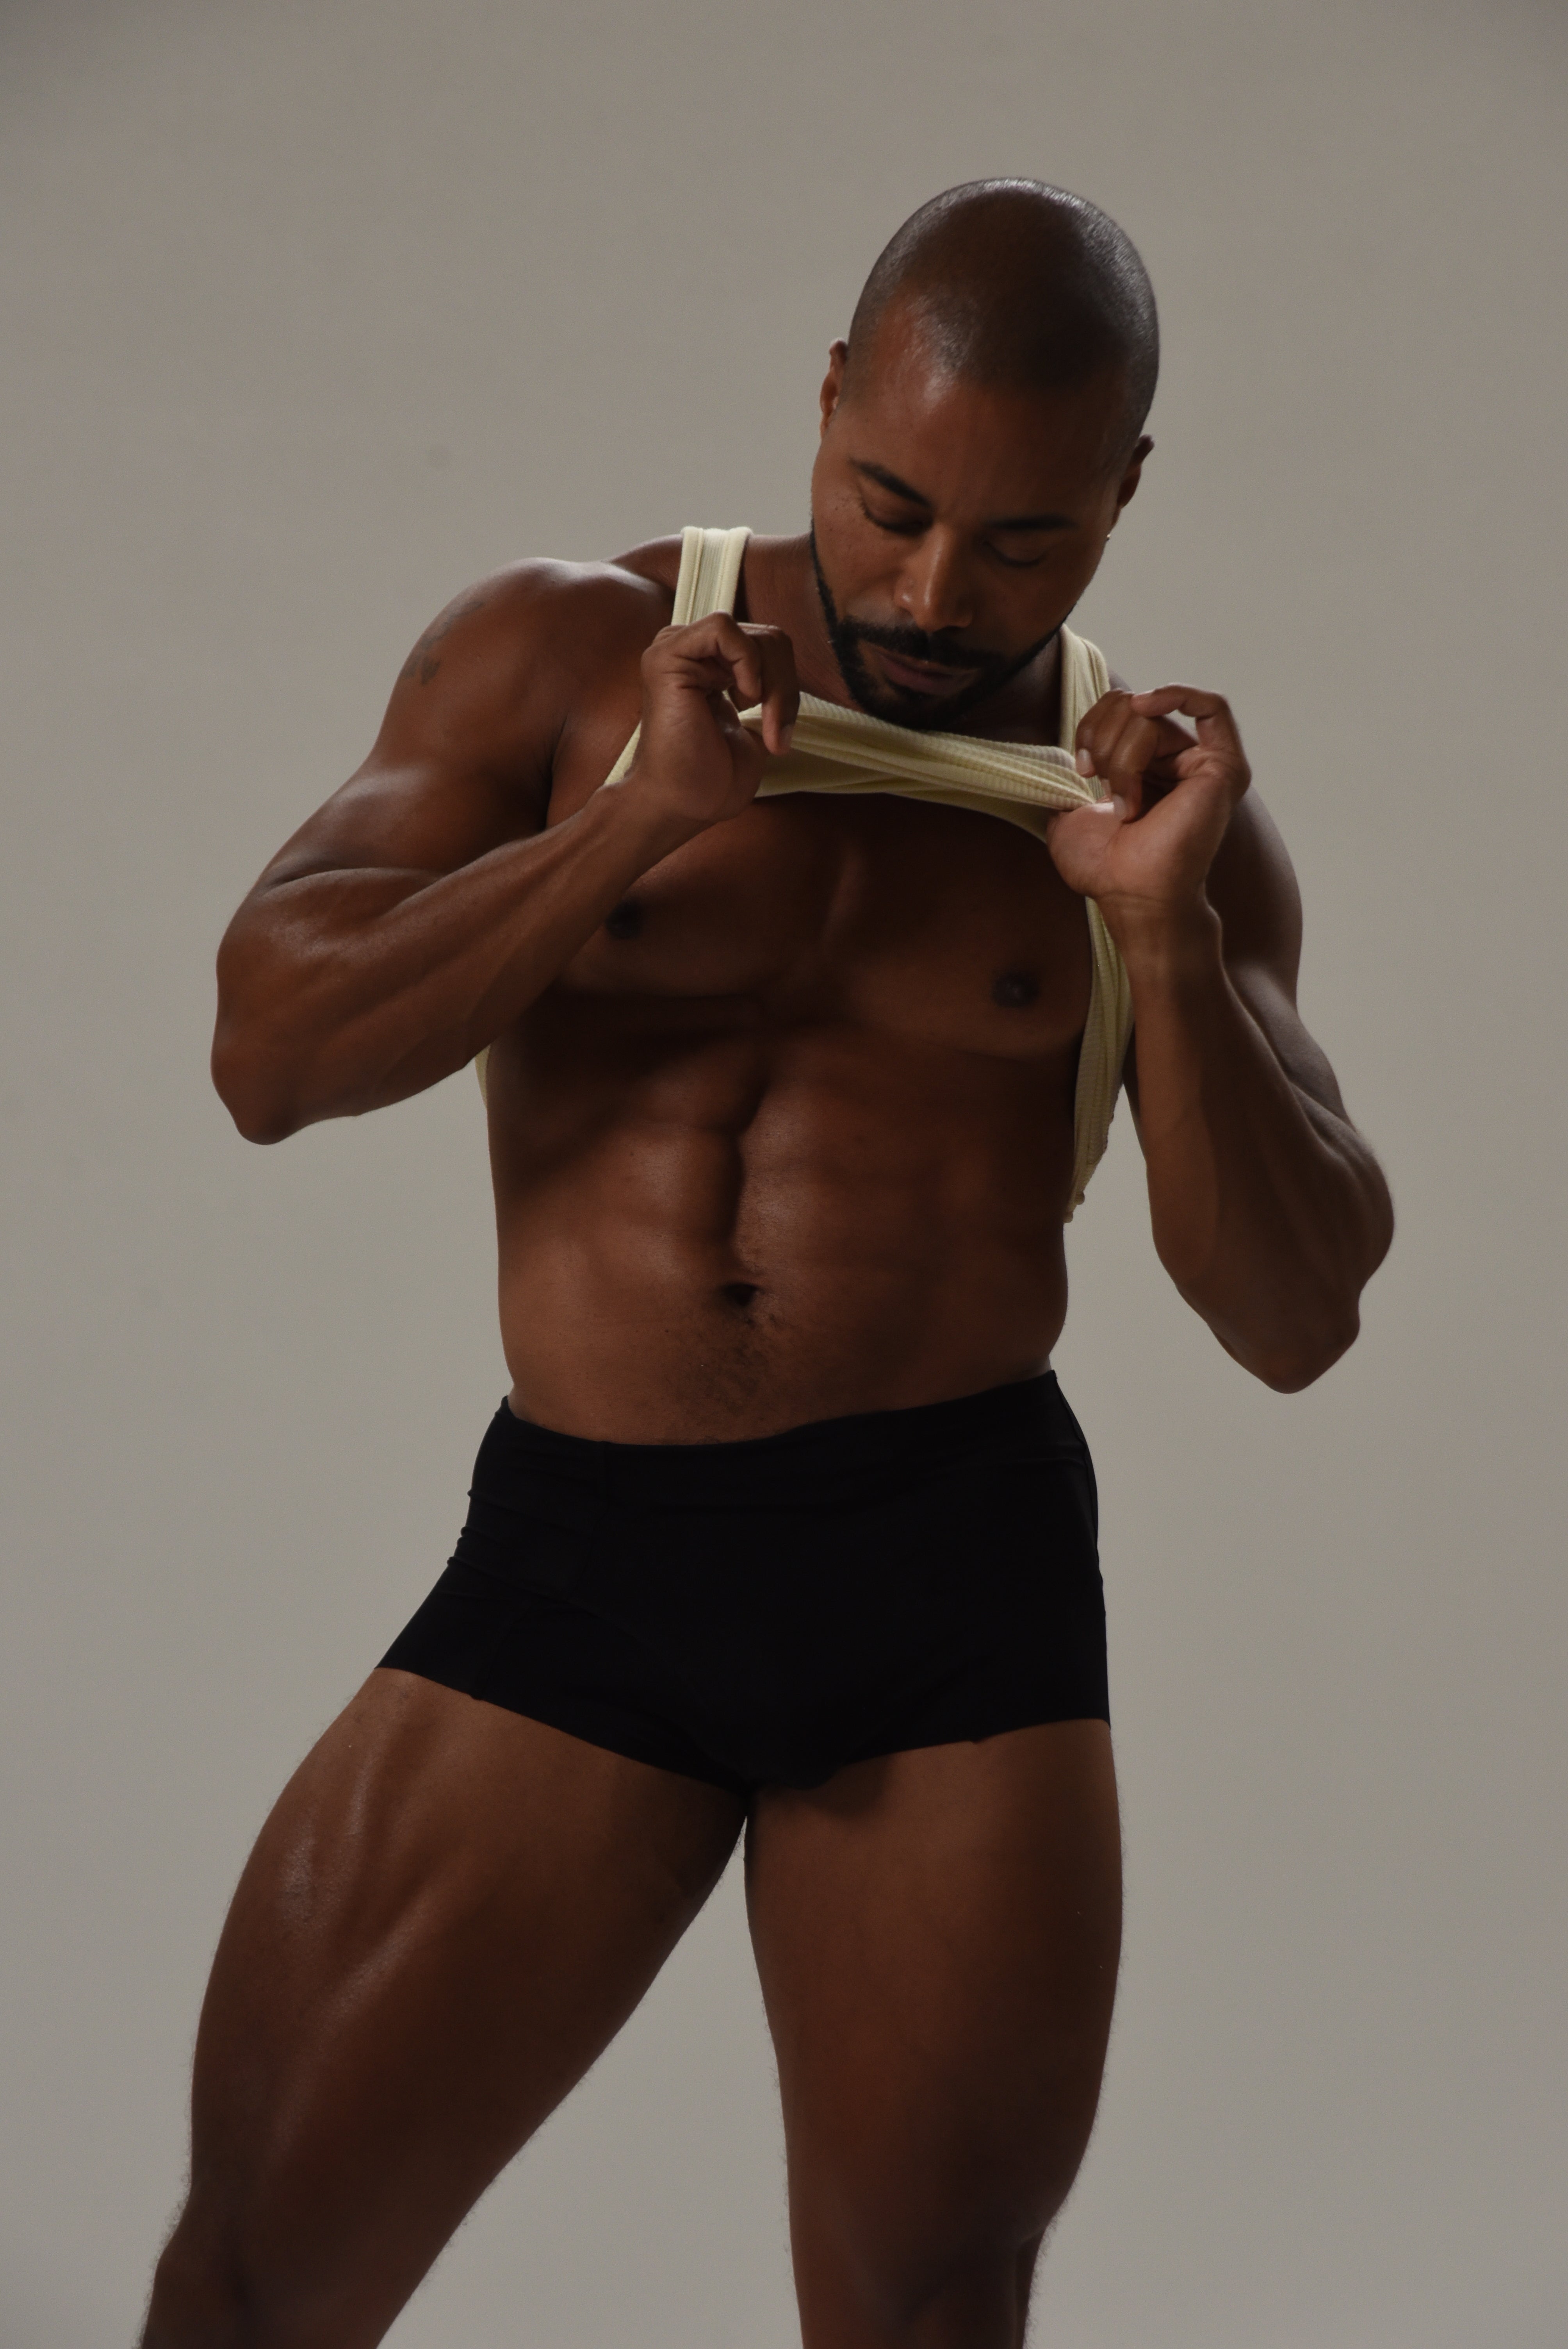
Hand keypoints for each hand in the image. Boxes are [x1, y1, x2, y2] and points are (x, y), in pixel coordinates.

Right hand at [624, 615, 798, 836]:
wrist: (680, 805)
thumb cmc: (710, 780)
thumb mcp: (757, 727)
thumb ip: (768, 690)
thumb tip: (788, 673)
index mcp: (712, 666)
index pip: (769, 648)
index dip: (787, 687)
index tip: (780, 735)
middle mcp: (693, 653)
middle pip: (768, 639)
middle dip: (785, 687)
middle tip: (777, 732)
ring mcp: (677, 650)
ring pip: (754, 635)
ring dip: (773, 684)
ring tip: (763, 725)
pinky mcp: (667, 656)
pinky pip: (722, 629)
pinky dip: (747, 662)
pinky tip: (741, 698)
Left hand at [1047, 686, 1250, 936]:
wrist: (1132, 894)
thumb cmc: (1107, 869)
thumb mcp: (1069, 819)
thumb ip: (1068, 788)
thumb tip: (1061, 767)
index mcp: (1146, 770)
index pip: (1120, 714)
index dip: (1093, 727)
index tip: (1081, 768)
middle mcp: (1177, 764)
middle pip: (1132, 709)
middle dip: (1103, 738)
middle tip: (1099, 780)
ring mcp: (1203, 765)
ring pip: (1150, 719)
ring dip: (1122, 757)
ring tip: (1127, 804)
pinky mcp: (1223, 768)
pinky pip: (1211, 707)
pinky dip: (1176, 695)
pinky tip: (1145, 707)